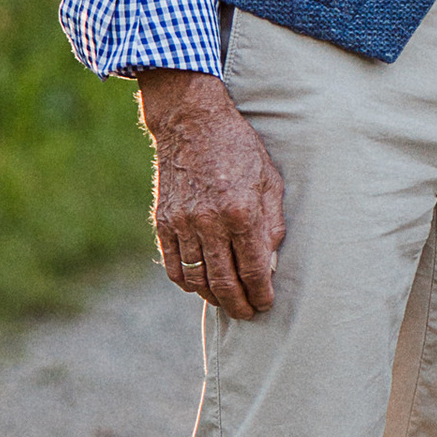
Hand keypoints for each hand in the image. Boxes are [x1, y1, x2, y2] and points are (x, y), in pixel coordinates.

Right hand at [137, 70, 285, 318]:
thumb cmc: (238, 148)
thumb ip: (272, 223)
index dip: (261, 294)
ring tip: (226, 302)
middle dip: (239, 305)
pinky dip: (187, 282)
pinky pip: (174, 266)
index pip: (253, 270)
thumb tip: (272, 262)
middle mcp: (210, 222)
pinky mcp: (163, 222)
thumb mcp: (270, 180)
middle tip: (248, 313)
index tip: (266, 304)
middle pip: (224, 283)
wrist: (191, 122)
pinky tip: (200, 284)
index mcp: (241, 212)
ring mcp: (183, 223)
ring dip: (213, 298)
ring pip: (196, 280)